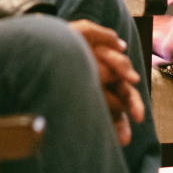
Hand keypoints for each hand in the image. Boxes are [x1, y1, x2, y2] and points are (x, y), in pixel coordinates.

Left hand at [68, 19, 144, 144]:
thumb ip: (101, 35)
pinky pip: (98, 122)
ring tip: (123, 139)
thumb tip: (122, 45)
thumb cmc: (57, 42)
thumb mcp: (80, 32)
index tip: (132, 78)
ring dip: (121, 126)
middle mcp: (101, 82)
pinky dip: (106, 131)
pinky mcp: (82, 110)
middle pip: (124, 96)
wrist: (33, 55)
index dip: (126, 72)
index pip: (122, 70)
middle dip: (134, 105)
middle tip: (139, 116)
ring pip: (115, 114)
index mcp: (105, 63)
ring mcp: (93, 97)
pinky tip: (111, 140)